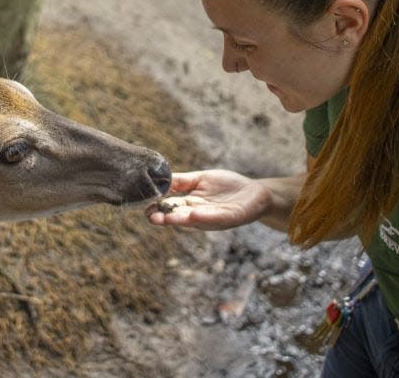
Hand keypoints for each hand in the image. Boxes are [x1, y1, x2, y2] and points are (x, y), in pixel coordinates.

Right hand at [146, 169, 272, 230]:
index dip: (156, 208)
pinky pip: (215, 217)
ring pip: (194, 220)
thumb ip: (180, 181)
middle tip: (150, 217)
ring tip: (166, 218)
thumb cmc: (227, 186)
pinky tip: (194, 213)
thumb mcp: (199, 180)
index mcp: (190, 205)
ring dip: (180, 220)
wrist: (255, 192)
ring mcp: (213, 217)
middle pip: (178, 217)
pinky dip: (204, 217)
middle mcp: (198, 214)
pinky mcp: (229, 216)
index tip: (143, 207)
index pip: (169, 207)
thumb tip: (158, 178)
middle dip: (164, 218)